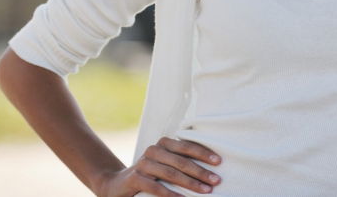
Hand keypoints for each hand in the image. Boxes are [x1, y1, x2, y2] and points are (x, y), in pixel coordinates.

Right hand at [95, 137, 221, 196]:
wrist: (118, 184)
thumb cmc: (150, 175)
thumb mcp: (165, 165)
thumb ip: (181, 161)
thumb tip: (210, 168)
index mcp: (163, 144)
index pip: (186, 146)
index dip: (203, 153)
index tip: (218, 162)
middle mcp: (153, 150)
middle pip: (181, 161)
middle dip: (201, 171)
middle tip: (216, 180)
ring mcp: (143, 163)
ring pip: (170, 173)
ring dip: (190, 183)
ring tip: (205, 191)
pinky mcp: (135, 178)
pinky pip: (156, 187)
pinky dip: (170, 194)